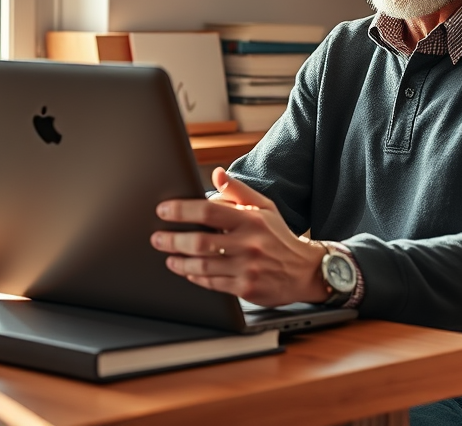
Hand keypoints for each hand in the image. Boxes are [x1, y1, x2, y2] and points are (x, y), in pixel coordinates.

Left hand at [150, 167, 327, 306]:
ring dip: (179, 261)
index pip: (208, 210)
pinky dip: (195, 276)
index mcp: (250, 219)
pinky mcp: (245, 288)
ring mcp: (246, 267)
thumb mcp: (264, 207)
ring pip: (202, 265)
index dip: (182, 210)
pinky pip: (212, 282)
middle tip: (156, 238)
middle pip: (199, 241)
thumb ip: (238, 190)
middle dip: (172, 239)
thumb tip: (216, 173)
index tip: (163, 210)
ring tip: (168, 256)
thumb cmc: (279, 236)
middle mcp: (248, 243)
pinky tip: (186, 271)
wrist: (305, 270)